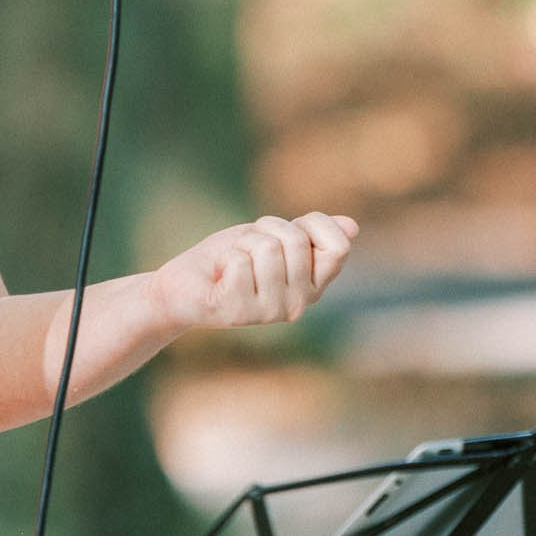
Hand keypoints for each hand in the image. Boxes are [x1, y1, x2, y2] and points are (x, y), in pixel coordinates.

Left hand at [146, 212, 356, 332]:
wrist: (182, 284)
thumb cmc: (229, 257)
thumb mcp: (272, 237)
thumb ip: (310, 234)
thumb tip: (352, 227)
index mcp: (314, 285)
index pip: (339, 246)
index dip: (313, 223)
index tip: (285, 228)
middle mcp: (299, 304)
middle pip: (295, 240)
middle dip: (265, 229)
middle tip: (247, 247)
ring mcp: (270, 312)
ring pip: (266, 248)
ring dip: (242, 243)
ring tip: (231, 262)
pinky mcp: (239, 312)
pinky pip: (239, 261)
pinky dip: (224, 257)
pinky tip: (218, 276)